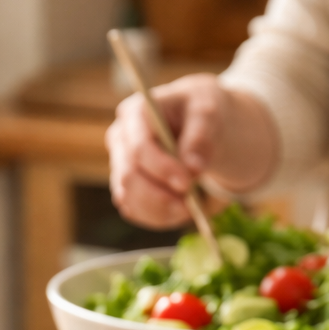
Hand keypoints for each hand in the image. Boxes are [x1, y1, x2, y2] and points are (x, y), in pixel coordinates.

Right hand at [106, 75, 277, 228]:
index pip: (139, 148)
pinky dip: (158, 217)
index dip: (161, 169)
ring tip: (190, 208)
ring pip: (129, 199)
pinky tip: (180, 210)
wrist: (200, 123)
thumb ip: (200, 136)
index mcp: (135, 114)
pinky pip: (135, 211)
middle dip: (160, 196)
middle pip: (129, 177)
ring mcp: (120, 165)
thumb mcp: (209, 112)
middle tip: (190, 205)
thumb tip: (193, 168)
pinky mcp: (126, 186)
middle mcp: (120, 139)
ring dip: (160, 210)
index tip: (187, 183)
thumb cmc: (201, 111)